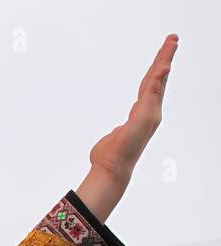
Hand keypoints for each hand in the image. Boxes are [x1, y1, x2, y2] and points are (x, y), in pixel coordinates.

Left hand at [76, 34, 175, 220]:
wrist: (111, 169)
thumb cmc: (110, 157)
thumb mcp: (115, 137)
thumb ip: (118, 131)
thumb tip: (116, 132)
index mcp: (142, 115)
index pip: (150, 86)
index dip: (157, 71)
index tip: (163, 56)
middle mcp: (150, 112)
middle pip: (158, 79)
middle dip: (165, 57)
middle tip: (173, 39)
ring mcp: (150, 114)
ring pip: (158, 81)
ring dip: (165, 60)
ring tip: (171, 43)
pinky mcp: (146, 117)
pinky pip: (153, 92)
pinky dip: (159, 78)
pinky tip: (164, 65)